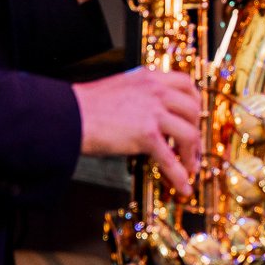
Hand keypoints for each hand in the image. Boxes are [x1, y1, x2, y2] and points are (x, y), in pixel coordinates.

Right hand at [71, 67, 202, 192]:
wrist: (68, 116)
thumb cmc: (85, 106)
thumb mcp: (119, 87)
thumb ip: (139, 95)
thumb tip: (150, 113)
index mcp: (149, 78)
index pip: (186, 84)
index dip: (195, 103)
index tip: (194, 117)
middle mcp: (155, 91)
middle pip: (193, 109)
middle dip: (197, 130)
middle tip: (193, 147)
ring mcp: (153, 111)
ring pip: (189, 133)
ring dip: (192, 154)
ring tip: (189, 168)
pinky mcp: (146, 134)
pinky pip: (171, 158)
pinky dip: (180, 175)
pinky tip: (183, 186)